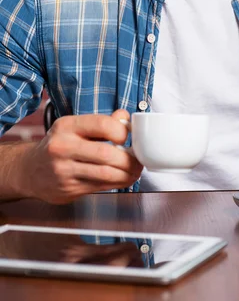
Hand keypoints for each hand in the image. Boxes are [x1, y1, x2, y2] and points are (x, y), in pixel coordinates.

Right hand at [22, 109, 142, 203]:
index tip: (128, 137)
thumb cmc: (59, 145)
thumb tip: (126, 118)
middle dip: (129, 159)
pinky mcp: (68, 189)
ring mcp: (63, 170)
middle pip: (106, 154)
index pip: (101, 124)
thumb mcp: (75, 127)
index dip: (121, 131)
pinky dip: (117, 183)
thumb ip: (102, 122)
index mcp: (66, 126)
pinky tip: (123, 179)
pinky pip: (100, 187)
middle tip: (139, 159)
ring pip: (105, 174)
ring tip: (135, 170)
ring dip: (127, 174)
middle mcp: (62, 147)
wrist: (30, 170)